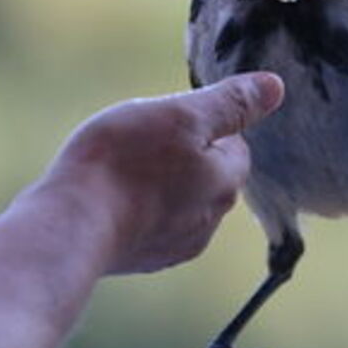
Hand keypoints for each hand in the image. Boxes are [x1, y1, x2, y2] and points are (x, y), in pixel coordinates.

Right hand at [39, 73, 283, 273]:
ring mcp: (175, 246)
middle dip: (182, 156)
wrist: (72, 226)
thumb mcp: (182, 115)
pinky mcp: (143, 261)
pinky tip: (107, 198)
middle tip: (141, 140)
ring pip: (178, 203)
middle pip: (207, 176)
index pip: (234, 146)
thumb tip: (275, 87)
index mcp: (225, 182)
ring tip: (120, 168)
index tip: (168, 119)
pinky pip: (150, 226)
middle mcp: (209, 221)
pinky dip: (136, 210)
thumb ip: (230, 103)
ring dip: (158, 184)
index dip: (203, 125)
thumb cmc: (125, 162)